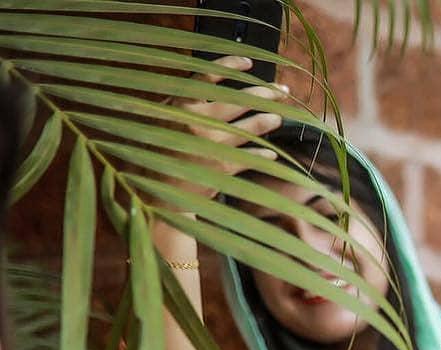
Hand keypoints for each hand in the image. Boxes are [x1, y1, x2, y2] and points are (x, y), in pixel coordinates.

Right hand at [166, 56, 285, 199]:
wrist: (156, 194)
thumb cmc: (156, 154)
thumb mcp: (160, 119)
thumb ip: (180, 102)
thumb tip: (209, 86)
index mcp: (180, 104)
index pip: (209, 76)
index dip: (231, 65)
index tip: (249, 63)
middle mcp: (197, 121)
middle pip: (239, 100)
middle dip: (265, 93)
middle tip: (282, 91)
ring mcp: (211, 144)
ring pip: (250, 127)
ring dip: (268, 121)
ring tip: (279, 117)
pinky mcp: (222, 168)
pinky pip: (250, 157)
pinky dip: (263, 155)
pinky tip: (272, 153)